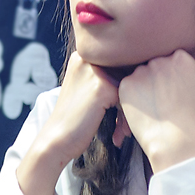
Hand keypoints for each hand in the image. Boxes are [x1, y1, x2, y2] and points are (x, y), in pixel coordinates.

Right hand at [17, 52, 118, 194]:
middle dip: (130, 98)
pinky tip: (119, 134)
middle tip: (124, 125)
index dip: (125, 87)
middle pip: (126, 73)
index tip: (122, 113)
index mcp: (83, 54)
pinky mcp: (102, 87)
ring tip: (122, 131)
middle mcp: (88, 57)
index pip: (119, 64)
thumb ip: (106, 76)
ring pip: (128, 86)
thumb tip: (138, 74)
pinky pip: (128, 99)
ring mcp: (94, 71)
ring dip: (129, 110)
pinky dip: (126, 118)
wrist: (56, 140)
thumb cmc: (74, 119)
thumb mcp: (85, 87)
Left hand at [117, 50, 194, 172]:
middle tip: (165, 102)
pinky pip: (127, 87)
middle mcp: (160, 59)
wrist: (174, 142)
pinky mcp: (126, 85)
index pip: (174, 61)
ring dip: (145, 88)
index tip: (177, 93)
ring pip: (141, 76)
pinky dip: (133, 98)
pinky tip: (143, 111)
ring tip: (154, 108)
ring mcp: (141, 71)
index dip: (175, 78)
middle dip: (159, 80)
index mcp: (182, 58)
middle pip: (157, 65)